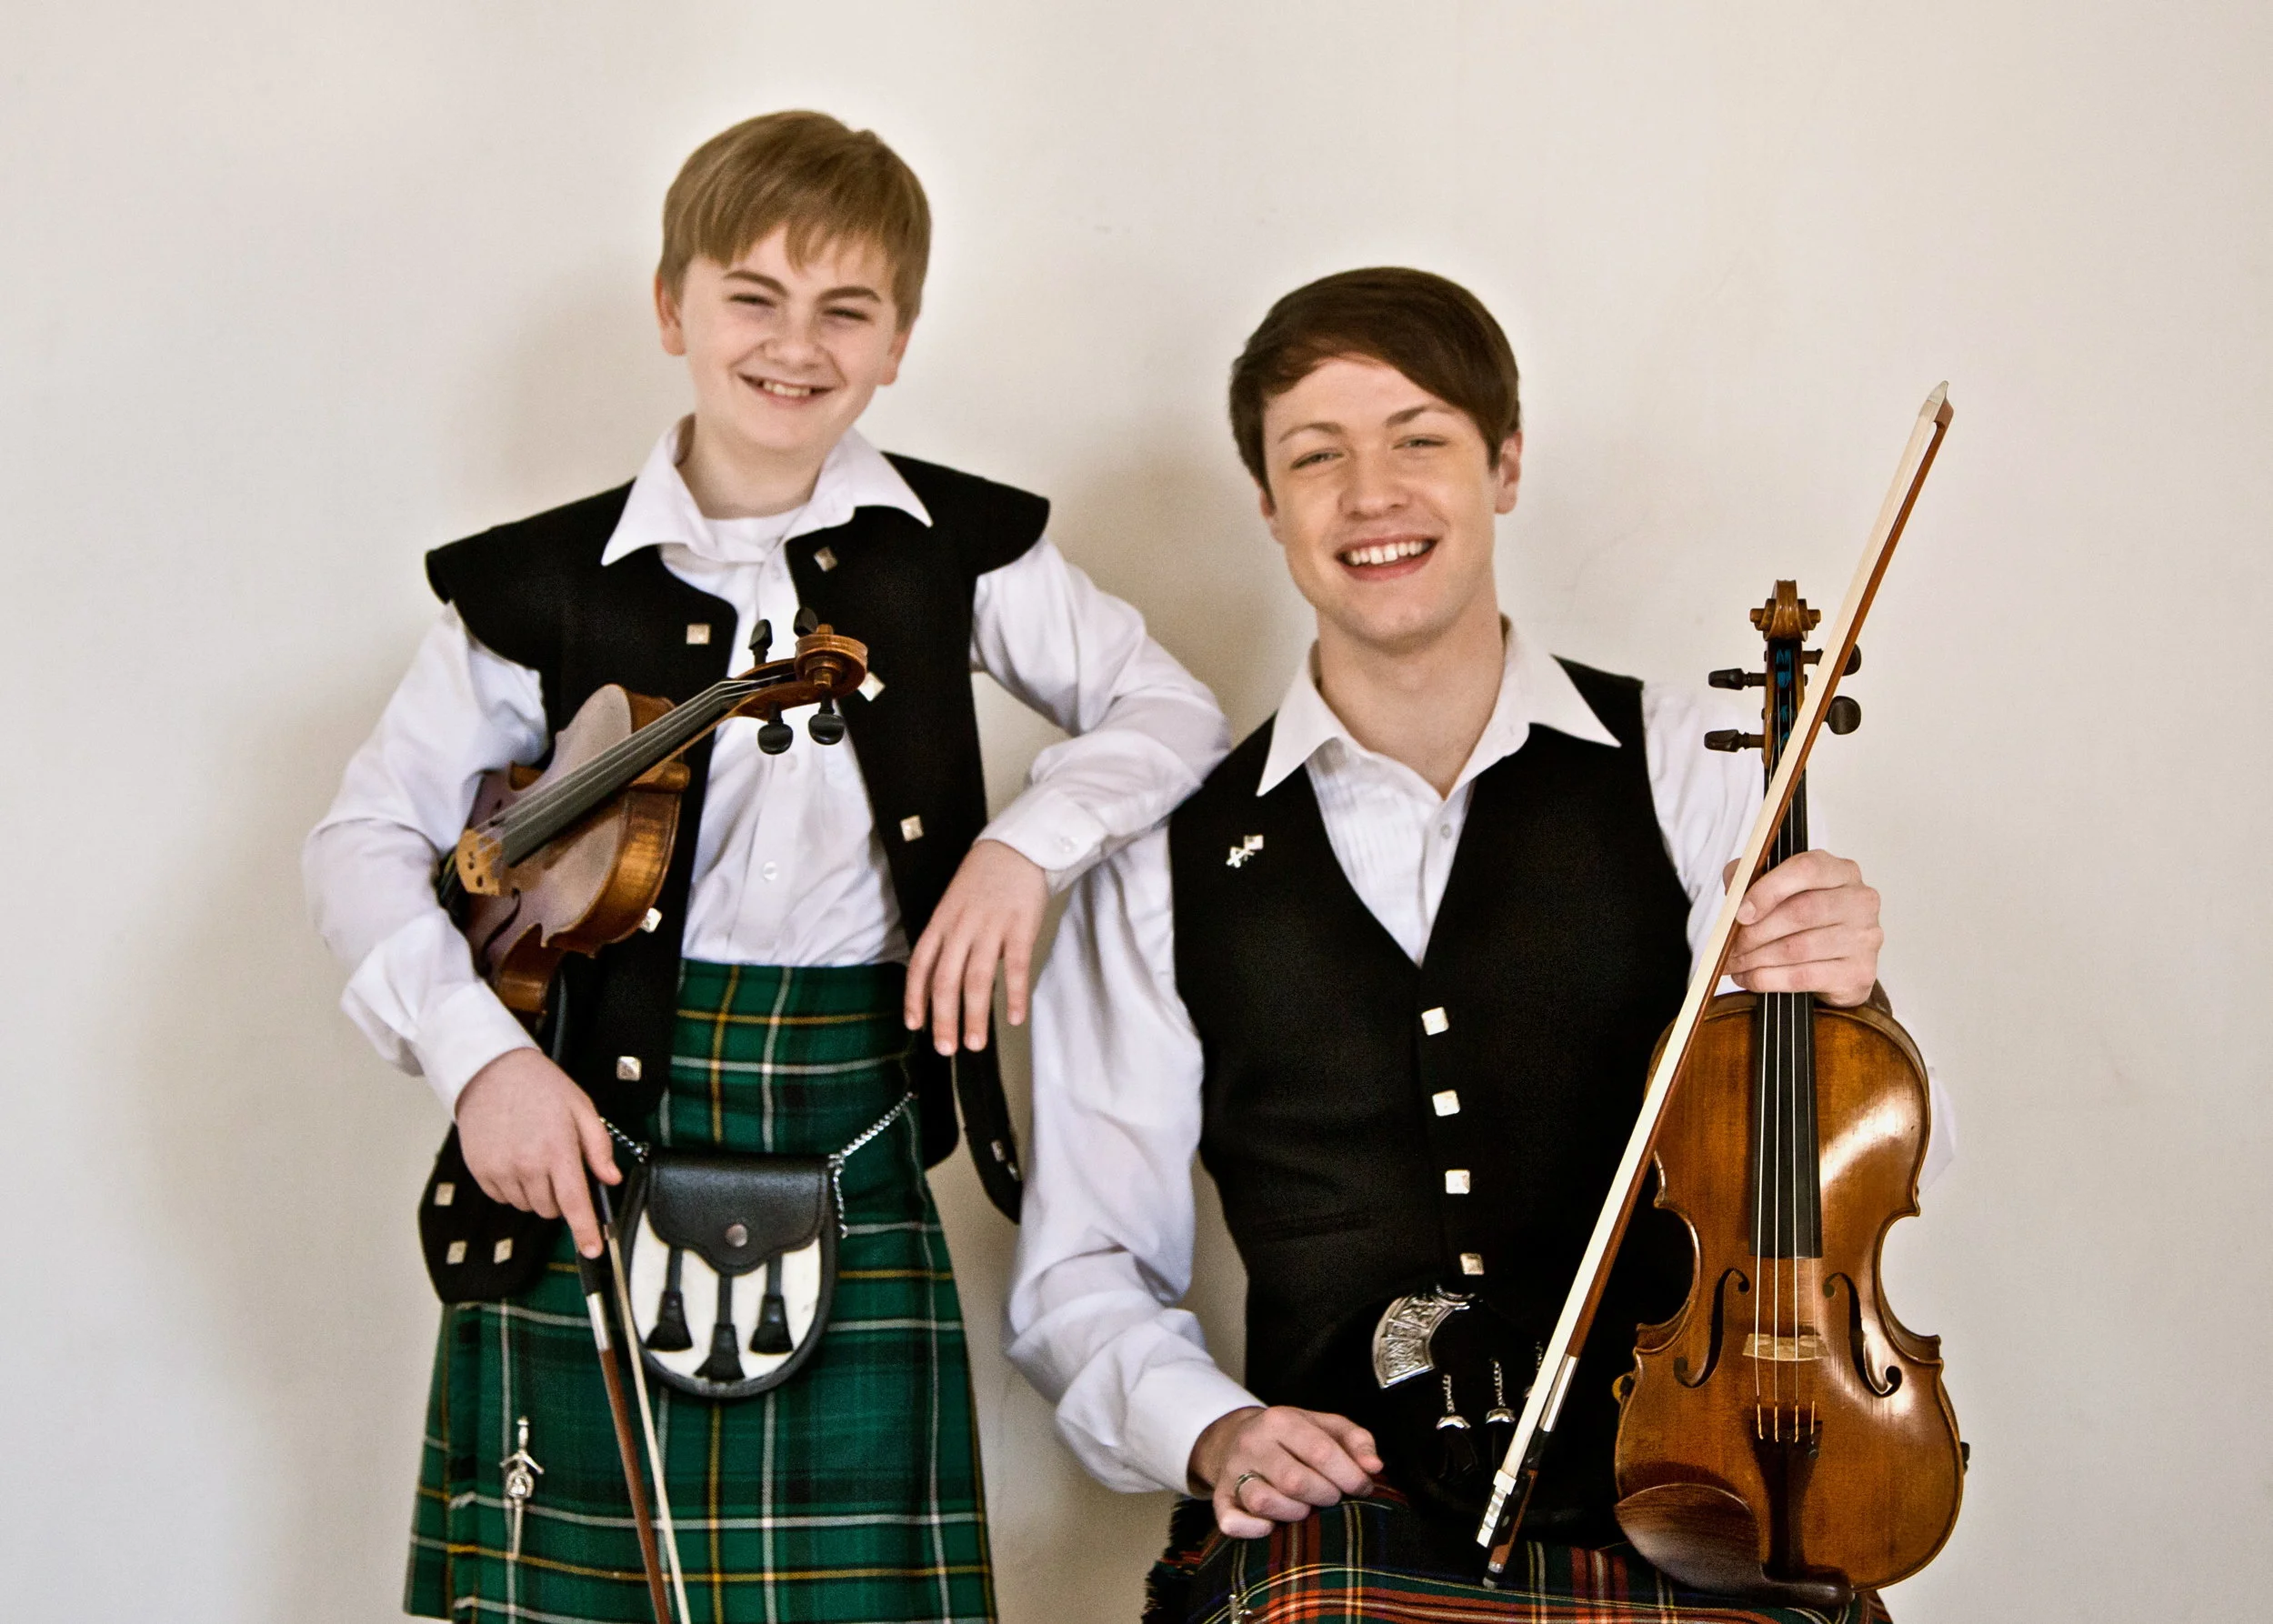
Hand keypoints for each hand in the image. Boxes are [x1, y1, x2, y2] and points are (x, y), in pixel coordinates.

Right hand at [455, 1048, 621, 1257]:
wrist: (492, 1073)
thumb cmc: (541, 1088)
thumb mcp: (582, 1109)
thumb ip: (599, 1147)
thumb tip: (611, 1178)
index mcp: (558, 1150)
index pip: (575, 1203)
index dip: (585, 1231)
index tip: (592, 1249)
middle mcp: (528, 1165)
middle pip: (552, 1210)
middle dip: (561, 1197)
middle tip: (558, 1165)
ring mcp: (501, 1171)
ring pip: (528, 1206)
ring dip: (537, 1192)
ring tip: (534, 1155)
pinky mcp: (482, 1172)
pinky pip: (504, 1197)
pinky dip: (514, 1187)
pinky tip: (515, 1158)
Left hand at [903, 839, 1048, 1055]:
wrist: (1015, 850)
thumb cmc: (983, 883)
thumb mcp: (953, 907)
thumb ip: (948, 942)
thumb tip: (942, 984)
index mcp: (941, 923)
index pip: (920, 965)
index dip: (914, 998)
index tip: (915, 1026)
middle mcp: (960, 928)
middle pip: (945, 981)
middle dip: (943, 1019)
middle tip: (946, 1048)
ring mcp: (990, 928)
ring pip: (977, 980)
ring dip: (975, 1016)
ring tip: (975, 1044)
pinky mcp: (1019, 927)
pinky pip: (1015, 967)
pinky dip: (1014, 995)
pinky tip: (1015, 1018)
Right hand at [1188, 1405, 1381, 1538]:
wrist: (1238, 1437)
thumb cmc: (1293, 1438)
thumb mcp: (1325, 1426)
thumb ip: (1356, 1440)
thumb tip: (1374, 1467)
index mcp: (1280, 1420)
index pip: (1321, 1451)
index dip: (1349, 1475)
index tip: (1362, 1487)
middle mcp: (1252, 1443)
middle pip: (1295, 1480)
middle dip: (1325, 1496)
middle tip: (1331, 1497)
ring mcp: (1233, 1472)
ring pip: (1264, 1501)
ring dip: (1295, 1513)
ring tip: (1305, 1508)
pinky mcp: (1220, 1499)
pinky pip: (1231, 1521)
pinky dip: (1254, 1529)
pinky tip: (1272, 1526)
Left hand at [1724, 849, 1881, 1007]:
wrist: (1835, 965)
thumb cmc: (1804, 920)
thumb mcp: (1776, 889)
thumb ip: (1750, 878)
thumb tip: (1734, 888)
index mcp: (1841, 871)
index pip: (1806, 869)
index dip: (1768, 890)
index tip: (1740, 912)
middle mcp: (1861, 900)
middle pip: (1802, 912)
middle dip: (1756, 931)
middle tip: (1728, 945)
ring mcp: (1865, 938)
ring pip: (1799, 948)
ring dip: (1756, 958)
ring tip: (1733, 963)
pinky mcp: (1859, 973)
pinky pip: (1804, 977)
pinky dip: (1768, 979)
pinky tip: (1749, 978)